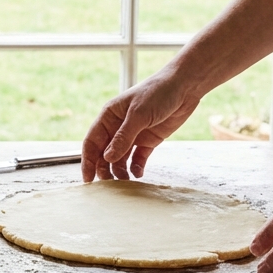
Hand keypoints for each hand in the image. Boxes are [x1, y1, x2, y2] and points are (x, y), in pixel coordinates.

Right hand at [81, 68, 198, 181]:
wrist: (184, 87)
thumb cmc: (158, 92)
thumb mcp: (138, 114)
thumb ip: (123, 137)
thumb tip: (107, 157)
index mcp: (109, 116)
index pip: (92, 141)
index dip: (87, 160)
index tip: (88, 178)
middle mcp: (118, 127)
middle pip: (104, 153)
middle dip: (103, 169)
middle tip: (107, 185)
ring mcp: (133, 135)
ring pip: (120, 158)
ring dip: (119, 170)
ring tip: (124, 182)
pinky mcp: (148, 141)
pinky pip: (137, 158)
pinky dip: (136, 167)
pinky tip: (138, 174)